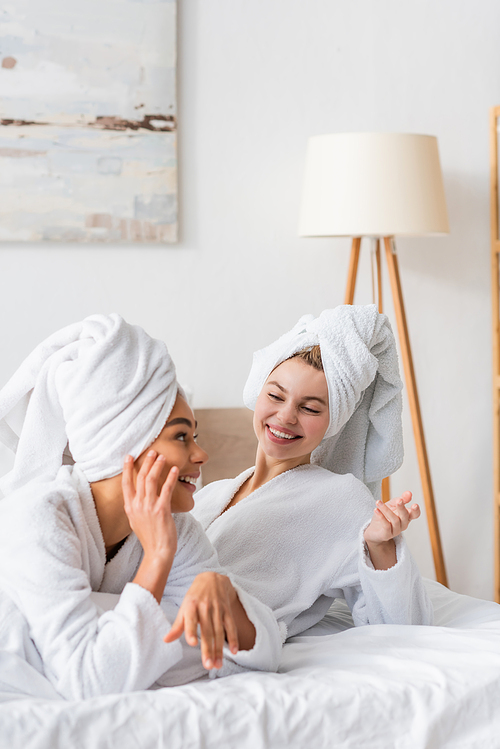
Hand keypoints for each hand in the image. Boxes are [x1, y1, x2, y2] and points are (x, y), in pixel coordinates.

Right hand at [123, 451, 178, 601]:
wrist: (157, 552)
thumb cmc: (150, 537)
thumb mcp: (136, 521)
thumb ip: (136, 508)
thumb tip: (137, 498)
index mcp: (130, 508)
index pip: (126, 483)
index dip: (127, 469)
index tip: (129, 457)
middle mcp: (137, 505)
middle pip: (140, 478)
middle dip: (146, 463)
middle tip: (151, 452)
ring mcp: (148, 507)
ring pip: (151, 480)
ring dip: (157, 466)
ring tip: (162, 457)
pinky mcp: (161, 510)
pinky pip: (166, 489)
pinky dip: (170, 477)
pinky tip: (174, 470)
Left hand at [164, 572, 243, 669]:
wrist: (212, 578)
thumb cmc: (195, 596)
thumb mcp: (184, 607)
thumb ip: (177, 625)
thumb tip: (165, 640)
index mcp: (191, 605)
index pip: (191, 620)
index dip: (191, 631)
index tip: (192, 644)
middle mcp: (205, 607)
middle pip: (207, 631)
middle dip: (208, 649)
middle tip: (208, 665)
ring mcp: (218, 609)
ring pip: (219, 631)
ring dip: (219, 649)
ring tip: (217, 665)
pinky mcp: (227, 610)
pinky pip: (231, 626)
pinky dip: (233, 638)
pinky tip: (233, 651)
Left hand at [363, 491, 419, 570]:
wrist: (373, 530)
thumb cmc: (385, 516)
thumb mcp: (392, 505)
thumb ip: (401, 499)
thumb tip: (409, 493)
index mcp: (406, 516)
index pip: (415, 514)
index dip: (416, 510)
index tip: (415, 504)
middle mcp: (403, 524)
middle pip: (405, 516)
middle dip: (402, 508)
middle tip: (399, 500)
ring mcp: (396, 531)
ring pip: (394, 520)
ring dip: (386, 509)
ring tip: (378, 502)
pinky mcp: (387, 535)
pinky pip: (386, 526)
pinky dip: (381, 517)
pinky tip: (376, 510)